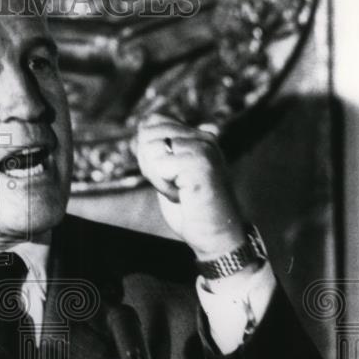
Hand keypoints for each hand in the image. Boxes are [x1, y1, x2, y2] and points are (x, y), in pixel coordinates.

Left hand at [132, 114, 247, 259]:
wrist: (216, 236)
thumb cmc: (191, 209)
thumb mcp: (169, 173)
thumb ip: (158, 149)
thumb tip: (142, 125)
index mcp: (197, 137)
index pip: (152, 122)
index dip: (147, 152)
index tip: (169, 174)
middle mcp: (203, 138)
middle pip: (147, 134)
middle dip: (150, 165)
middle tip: (176, 185)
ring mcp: (204, 149)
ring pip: (151, 149)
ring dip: (158, 177)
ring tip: (182, 191)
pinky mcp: (202, 163)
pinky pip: (159, 166)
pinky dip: (164, 186)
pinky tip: (184, 195)